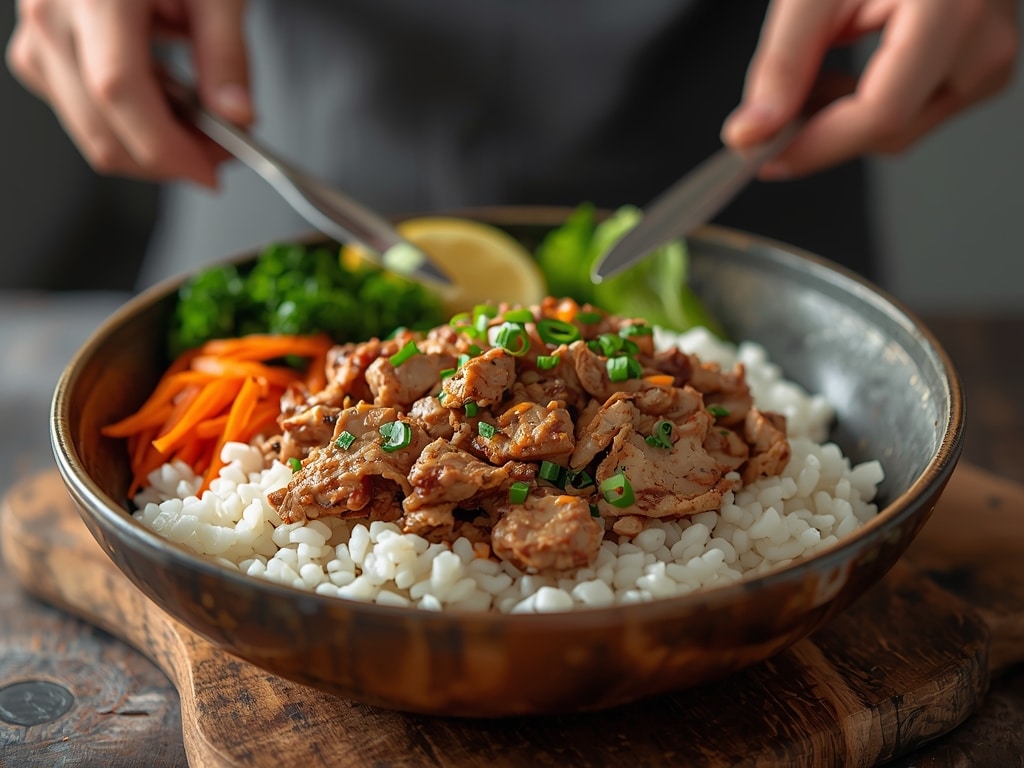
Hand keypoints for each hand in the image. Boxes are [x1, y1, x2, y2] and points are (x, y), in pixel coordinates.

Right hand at [6, 0, 250, 186]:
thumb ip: (227, 54)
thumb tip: (237, 117)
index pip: (120, 92)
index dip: (167, 146)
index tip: (211, 169)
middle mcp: (49, 14)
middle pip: (101, 127)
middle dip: (168, 158)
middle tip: (221, 152)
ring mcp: (35, 32)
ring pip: (88, 129)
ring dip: (148, 143)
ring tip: (199, 119)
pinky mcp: (37, 46)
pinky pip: (77, 109)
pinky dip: (125, 122)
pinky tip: (162, 98)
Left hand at [722, 0, 1019, 178]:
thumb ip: (783, 63)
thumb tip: (754, 132)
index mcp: (950, 9)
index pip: (881, 113)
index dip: (815, 145)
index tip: (762, 158)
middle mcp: (983, 44)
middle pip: (888, 131)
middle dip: (823, 128)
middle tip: (777, 106)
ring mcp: (988, 62)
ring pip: (899, 132)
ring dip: (842, 117)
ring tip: (817, 71)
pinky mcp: (980, 74)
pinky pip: (913, 116)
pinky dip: (867, 107)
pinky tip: (846, 75)